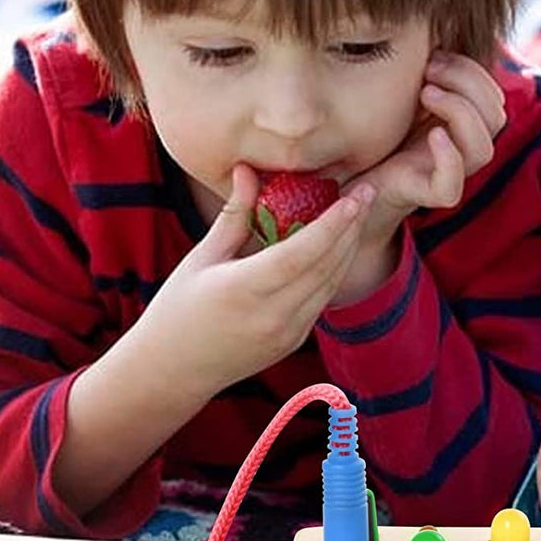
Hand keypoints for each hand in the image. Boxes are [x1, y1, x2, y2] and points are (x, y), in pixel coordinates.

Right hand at [138, 164, 376, 394]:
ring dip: (348, 246)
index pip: (301, 253)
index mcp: (242, 290)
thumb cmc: (178, 307)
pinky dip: (335, 268)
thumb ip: (234, 215)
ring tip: (358, 212)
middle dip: (351, 227)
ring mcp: (287, 332)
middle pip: (326, 265)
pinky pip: (323, 298)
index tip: (354, 196)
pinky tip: (340, 243)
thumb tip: (248, 169)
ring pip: (331, 282)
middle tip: (367, 191)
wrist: (172, 371)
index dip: (333, 223)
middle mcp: (271, 315)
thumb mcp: (202, 257)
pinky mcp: (294, 340)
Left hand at [333, 51, 505, 302]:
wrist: (349, 182)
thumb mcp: (404, 97)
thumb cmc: (376, 136)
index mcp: (463, 125)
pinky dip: (449, 158)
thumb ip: (426, 73)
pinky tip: (433, 134)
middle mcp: (462, 149)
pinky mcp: (426, 194)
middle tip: (429, 68)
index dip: (473, 69)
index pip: (493, 95)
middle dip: (467, 82)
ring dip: (460, 111)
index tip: (434, 53)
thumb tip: (436, 28)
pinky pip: (452, 185)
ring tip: (425, 92)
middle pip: (495, 116)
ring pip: (483, 149)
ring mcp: (447, 172)